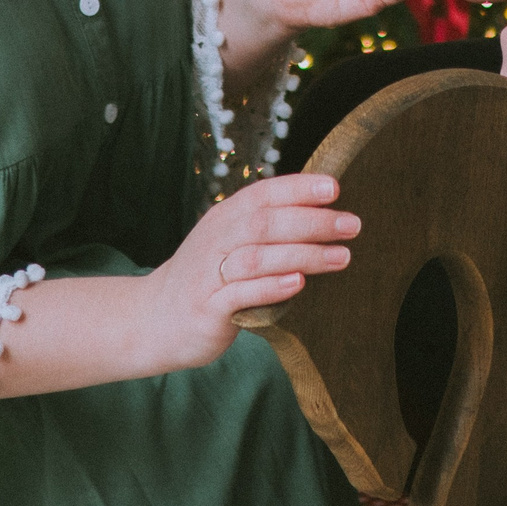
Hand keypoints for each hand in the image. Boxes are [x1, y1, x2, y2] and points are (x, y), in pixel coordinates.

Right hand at [139, 172, 359, 371]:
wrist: (154, 318)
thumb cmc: (206, 277)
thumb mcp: (230, 242)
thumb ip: (266, 228)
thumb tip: (322, 214)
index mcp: (224, 217)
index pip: (263, 194)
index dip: (298, 188)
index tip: (334, 187)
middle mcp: (216, 239)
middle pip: (266, 222)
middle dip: (312, 221)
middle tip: (352, 225)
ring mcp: (210, 274)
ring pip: (258, 257)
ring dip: (303, 254)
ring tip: (341, 256)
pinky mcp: (208, 308)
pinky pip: (241, 294)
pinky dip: (271, 287)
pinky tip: (298, 284)